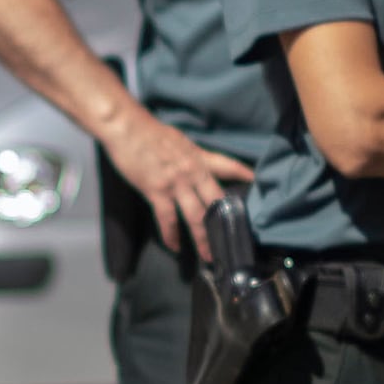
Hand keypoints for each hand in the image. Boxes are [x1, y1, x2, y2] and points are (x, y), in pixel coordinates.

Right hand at [103, 119, 252, 257]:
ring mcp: (176, 183)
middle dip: (224, 222)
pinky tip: (175, 246)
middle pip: (216, 201)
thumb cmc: (149, 131)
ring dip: (202, 238)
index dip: (243, 174)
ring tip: (208, 256)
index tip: (255, 182)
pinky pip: (167, 219)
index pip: (227, 166)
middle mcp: (193, 172)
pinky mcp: (157, 191)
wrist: (127, 127)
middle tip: (231, 241)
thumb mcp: (179, 140)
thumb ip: (191, 155)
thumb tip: (196, 163)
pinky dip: (171, 235)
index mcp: (199, 157)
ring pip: (196, 216)